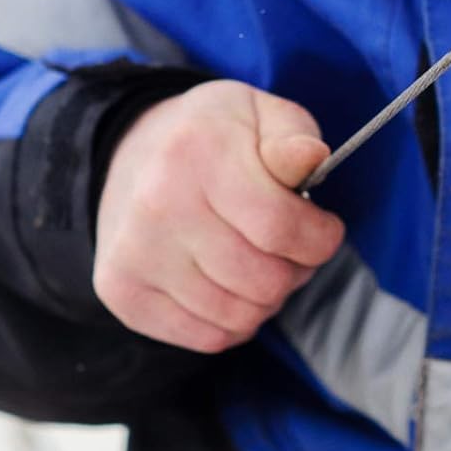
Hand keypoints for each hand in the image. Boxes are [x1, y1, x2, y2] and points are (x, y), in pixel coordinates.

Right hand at [94, 80, 344, 351]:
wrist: (135, 150)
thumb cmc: (215, 135)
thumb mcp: (262, 113)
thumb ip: (293, 137)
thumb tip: (311, 157)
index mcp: (198, 151)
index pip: (279, 226)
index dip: (320, 239)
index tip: (326, 231)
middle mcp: (158, 205)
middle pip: (261, 280)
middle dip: (297, 270)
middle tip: (295, 249)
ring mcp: (134, 254)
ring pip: (237, 316)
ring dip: (267, 298)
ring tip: (264, 263)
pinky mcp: (123, 293)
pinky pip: (206, 338)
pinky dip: (235, 321)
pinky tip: (233, 285)